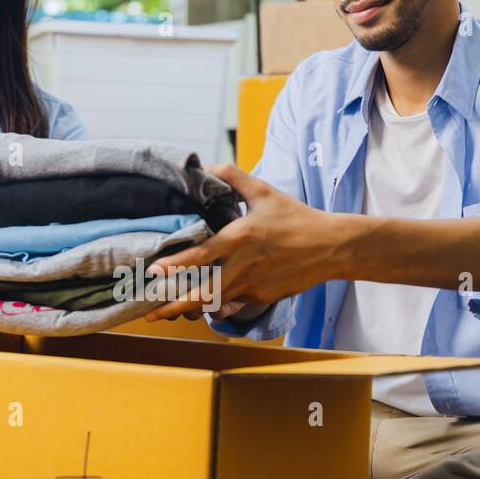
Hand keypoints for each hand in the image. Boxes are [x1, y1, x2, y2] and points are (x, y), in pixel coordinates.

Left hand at [142, 163, 344, 320]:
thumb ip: (234, 177)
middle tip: (148, 312)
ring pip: (214, 304)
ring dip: (189, 309)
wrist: (331, 246)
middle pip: (202, 292)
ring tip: (167, 313)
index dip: (175, 265)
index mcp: (240, 238)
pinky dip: (216, 308)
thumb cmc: (297, 217)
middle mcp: (243, 265)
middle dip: (172, 304)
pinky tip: (203, 309)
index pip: (201, 255)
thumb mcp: (264, 192)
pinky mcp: (261, 297)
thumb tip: (207, 165)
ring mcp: (252, 285)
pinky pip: (233, 305)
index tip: (154, 270)